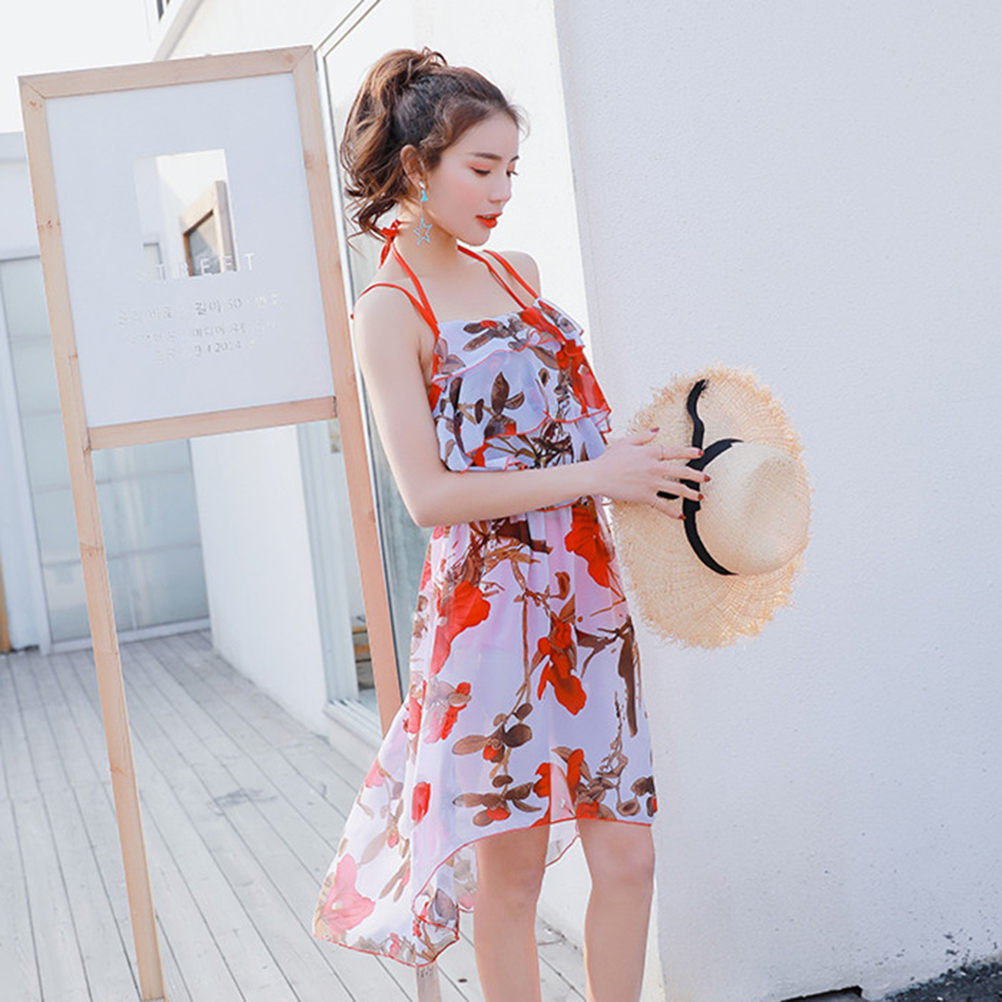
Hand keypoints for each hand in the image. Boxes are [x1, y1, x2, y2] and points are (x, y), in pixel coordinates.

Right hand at [590, 427, 708, 518]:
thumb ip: (644, 435)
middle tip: (707, 478)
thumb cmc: (609, 459)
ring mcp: (651, 483)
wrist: (598, 475)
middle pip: (682, 471)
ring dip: (691, 493)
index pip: (675, 451)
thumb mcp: (626, 441)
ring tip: (699, 497)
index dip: (690, 452)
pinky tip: (680, 515)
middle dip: (697, 475)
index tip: (700, 453)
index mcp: (650, 453)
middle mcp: (654, 468)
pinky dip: (672, 512)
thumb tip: (656, 430)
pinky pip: (663, 505)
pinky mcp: (645, 496)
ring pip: (677, 489)